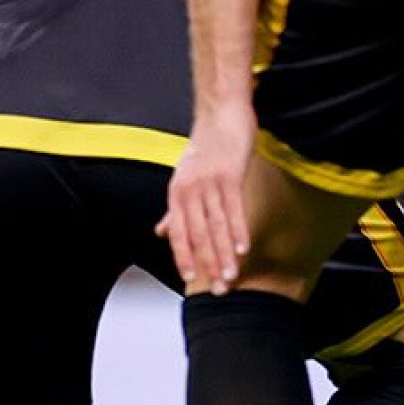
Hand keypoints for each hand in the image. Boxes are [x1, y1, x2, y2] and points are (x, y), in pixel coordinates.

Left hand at [158, 100, 256, 293]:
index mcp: (176, 194)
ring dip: (224, 254)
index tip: (192, 279)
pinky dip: (238, 230)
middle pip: (197, 235)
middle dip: (208, 264)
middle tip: (219, 290)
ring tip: (231, 276)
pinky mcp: (229, 174)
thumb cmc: (205, 147)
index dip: (184, 256)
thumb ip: (174, 209)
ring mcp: (208, 182)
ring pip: (216, 226)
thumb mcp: (184, 178)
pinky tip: (243, 248)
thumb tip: (160, 232)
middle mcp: (188, 190)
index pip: (178, 233)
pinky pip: (233, 208)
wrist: (221, 114)